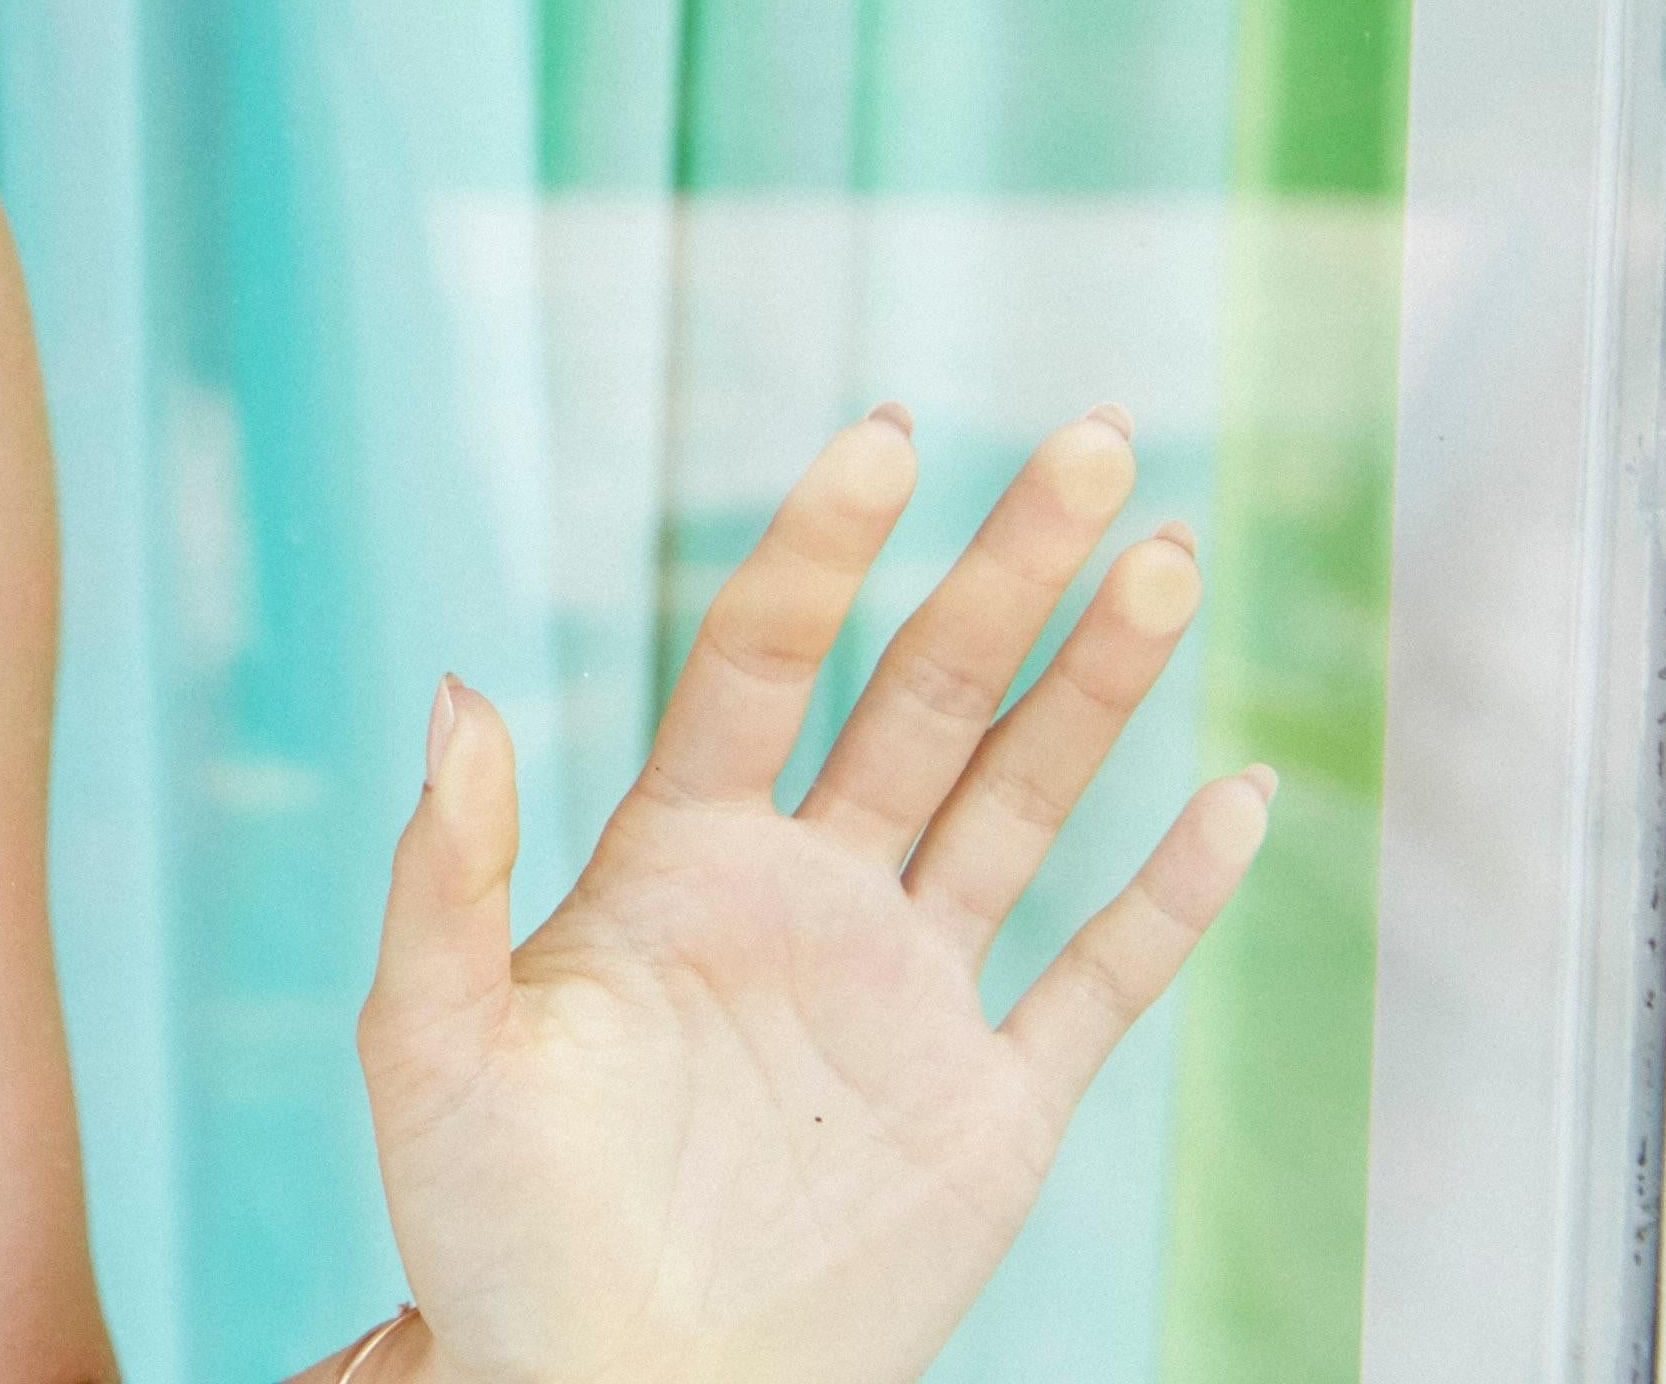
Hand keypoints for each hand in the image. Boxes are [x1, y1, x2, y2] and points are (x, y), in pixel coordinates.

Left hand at [358, 408, 1270, 1383]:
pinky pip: (1099, 982)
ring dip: (1097, 685)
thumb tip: (448, 690)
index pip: (762, 662)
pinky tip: (1238, 793)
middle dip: (1004, 569)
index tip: (883, 434)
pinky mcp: (988, 1111)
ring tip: (1163, 555)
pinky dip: (1172, 894)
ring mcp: (904, 995)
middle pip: (922, 695)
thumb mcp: (427, 1045)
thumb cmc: (487, 1232)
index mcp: (672, 862)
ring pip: (1020, 800)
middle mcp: (803, 898)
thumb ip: (445, 872)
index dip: (821, 547)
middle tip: (1085, 433)